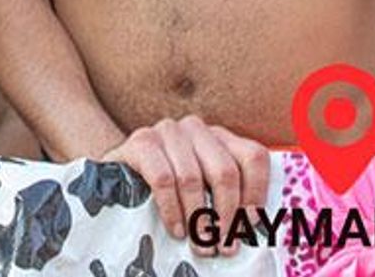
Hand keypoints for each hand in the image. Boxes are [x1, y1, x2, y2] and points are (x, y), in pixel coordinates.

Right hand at [104, 115, 269, 253]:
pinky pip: (163, 178)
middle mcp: (196, 128)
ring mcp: (167, 131)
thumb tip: (252, 228)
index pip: (252, 156)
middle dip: (227, 215)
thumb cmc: (170, 192)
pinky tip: (176, 230)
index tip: (251, 226)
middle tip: (224, 247)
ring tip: (200, 246)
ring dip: (198, 219)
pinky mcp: (141, 142)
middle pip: (225, 171)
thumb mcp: (203, 191)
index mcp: (218, 137)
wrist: (117, 178)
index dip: (257, 193)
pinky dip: (172, 210)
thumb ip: (226, 199)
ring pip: (193, 177)